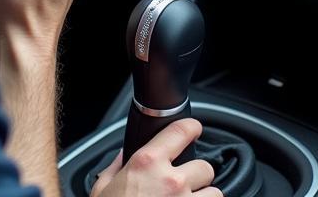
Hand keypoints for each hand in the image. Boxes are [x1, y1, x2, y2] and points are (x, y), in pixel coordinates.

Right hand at [90, 120, 220, 196]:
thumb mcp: (102, 188)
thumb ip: (116, 168)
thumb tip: (123, 158)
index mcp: (147, 164)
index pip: (181, 131)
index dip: (192, 128)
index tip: (194, 129)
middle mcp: (171, 182)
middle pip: (204, 167)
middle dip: (196, 175)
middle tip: (182, 184)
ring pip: (215, 194)